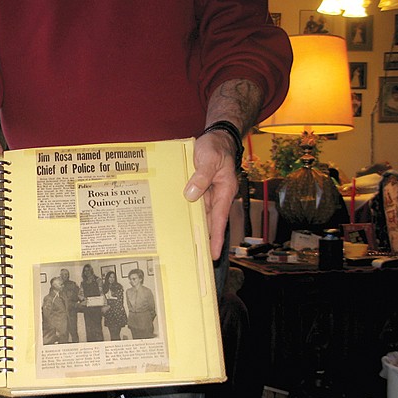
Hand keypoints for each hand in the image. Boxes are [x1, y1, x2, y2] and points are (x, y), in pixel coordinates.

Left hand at [183, 131, 238, 259]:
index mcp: (224, 191)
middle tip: (196, 259)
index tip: (215, 255)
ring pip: (199, 215)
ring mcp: (206, 194)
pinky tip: (174, 222)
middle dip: (204, 240)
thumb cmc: (216, 147)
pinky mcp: (198, 189)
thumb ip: (202, 176)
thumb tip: (191, 195)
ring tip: (183, 247)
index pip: (219, 219)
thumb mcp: (210, 158)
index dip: (217, 238)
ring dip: (192, 228)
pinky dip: (185, 213)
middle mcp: (216, 196)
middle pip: (208, 222)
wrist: (217, 138)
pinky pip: (191, 204)